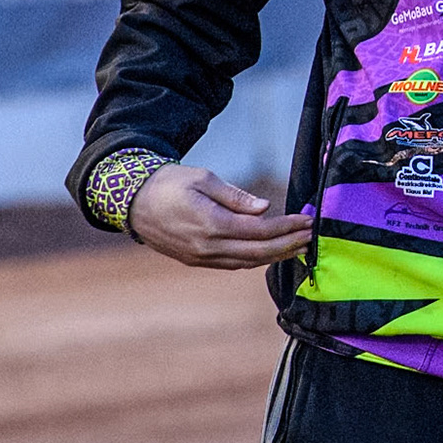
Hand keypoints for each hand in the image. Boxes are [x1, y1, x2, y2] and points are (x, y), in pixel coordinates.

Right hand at [127, 163, 312, 269]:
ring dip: (274, 256)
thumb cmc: (170, 183)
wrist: (132, 202)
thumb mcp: (204, 179)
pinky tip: (269, 253)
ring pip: (245, 262)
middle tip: (311, 237)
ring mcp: (200, 257)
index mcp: (210, 224)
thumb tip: (265, 208)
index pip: (259, 231)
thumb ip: (236, 196)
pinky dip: (254, 260)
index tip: (307, 220)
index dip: (286, 228)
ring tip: (297, 248)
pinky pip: (231, 264)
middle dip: (287, 245)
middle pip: (257, 252)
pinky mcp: (195, 260)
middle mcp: (206, 247)